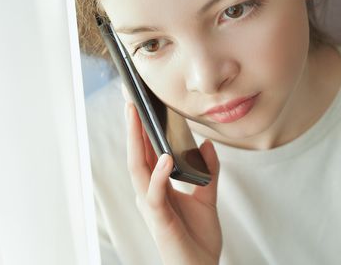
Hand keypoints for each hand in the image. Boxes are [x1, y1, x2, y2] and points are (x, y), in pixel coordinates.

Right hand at [124, 100, 221, 264]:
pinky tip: (164, 157)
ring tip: (139, 117)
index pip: (147, 153)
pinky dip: (158, 174)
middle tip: (132, 102)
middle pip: (136, 155)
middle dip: (133, 128)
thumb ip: (208, 172)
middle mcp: (149, 193)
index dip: (143, 130)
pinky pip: (154, 192)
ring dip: (137, 141)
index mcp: (157, 187)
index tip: (142, 107)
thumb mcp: (206, 198)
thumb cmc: (197, 237)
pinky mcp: (159, 218)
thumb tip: (208, 145)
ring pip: (138, 168)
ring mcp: (151, 205)